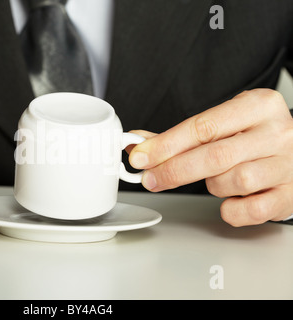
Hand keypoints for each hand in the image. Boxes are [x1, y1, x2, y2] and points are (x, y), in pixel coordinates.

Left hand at [129, 89, 292, 225]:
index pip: (202, 126)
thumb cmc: (254, 136)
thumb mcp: (223, 123)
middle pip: (214, 156)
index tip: (140, 157)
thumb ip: (180, 135)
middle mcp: (277, 133)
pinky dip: (231, 209)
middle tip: (150, 179)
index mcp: (258, 106)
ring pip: (232, 181)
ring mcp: (288, 165)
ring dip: (212, 186)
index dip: (165, 145)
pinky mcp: (291, 195)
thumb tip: (138, 144)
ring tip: (217, 178)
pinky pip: (250, 210)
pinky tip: (231, 199)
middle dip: (174, 171)